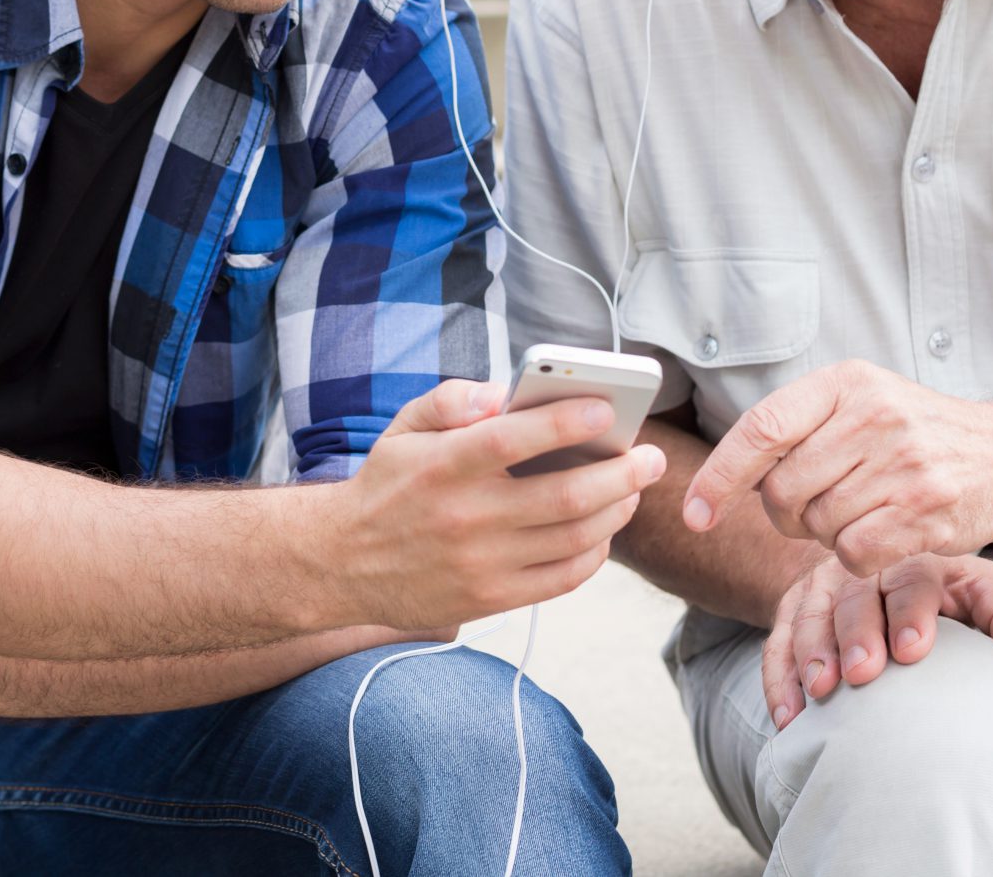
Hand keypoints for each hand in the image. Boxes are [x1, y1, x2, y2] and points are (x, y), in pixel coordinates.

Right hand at [336, 379, 667, 627]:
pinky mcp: (490, 598)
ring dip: (617, 510)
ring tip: (634, 488)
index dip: (566, 421)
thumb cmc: (387, 485)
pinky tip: (603, 530)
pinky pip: (562, 577)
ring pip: (573, 537)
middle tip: (651, 457)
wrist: (341, 563)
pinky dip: (594, 552)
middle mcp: (465, 516)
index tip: (607, 409)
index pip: (512, 439)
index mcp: (442, 465)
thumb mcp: (403, 428)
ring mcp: (480, 563)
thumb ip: (452, 399)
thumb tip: (504, 394)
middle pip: (564, 496)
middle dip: (622, 473)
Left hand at [684, 359, 992, 576]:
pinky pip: (852, 554)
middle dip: (786, 513)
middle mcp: (874, 416)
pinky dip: (857, 557)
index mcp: (847, 382)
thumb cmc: (922, 434)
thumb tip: (722, 479)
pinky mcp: (926, 513)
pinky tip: (884, 535)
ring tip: (865, 511)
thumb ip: (799, 427)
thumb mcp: (863, 402)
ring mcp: (903, 464)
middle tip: (820, 506)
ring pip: (815, 526)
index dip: (718, 476)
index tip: (696, 513)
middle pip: (781, 490)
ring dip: (827, 534)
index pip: (761, 429)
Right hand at [760, 553, 992, 727]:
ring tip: (821, 693)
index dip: (910, 613)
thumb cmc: (943, 592)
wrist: (882, 567)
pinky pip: (776, 641)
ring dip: (811, 654)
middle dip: (855, 635)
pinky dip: (778, 677)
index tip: (913, 652)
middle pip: (853, 596)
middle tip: (861, 674)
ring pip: (808, 615)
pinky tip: (789, 715)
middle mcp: (862, 568)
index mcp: (914, 560)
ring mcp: (821, 587)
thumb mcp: (983, 594)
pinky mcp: (791, 609)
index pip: (911, 579)